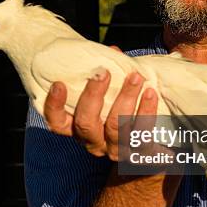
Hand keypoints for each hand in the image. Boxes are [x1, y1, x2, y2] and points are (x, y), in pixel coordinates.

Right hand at [43, 53, 157, 159]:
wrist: (152, 146)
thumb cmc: (124, 111)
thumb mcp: (111, 94)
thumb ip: (109, 75)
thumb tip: (113, 51)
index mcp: (80, 129)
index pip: (57, 123)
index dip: (54, 106)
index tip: (59, 84)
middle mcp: (94, 142)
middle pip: (85, 123)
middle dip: (93, 95)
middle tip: (104, 72)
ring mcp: (116, 150)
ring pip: (116, 127)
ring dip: (126, 98)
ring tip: (136, 77)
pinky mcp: (139, 154)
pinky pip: (142, 134)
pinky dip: (146, 111)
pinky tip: (151, 93)